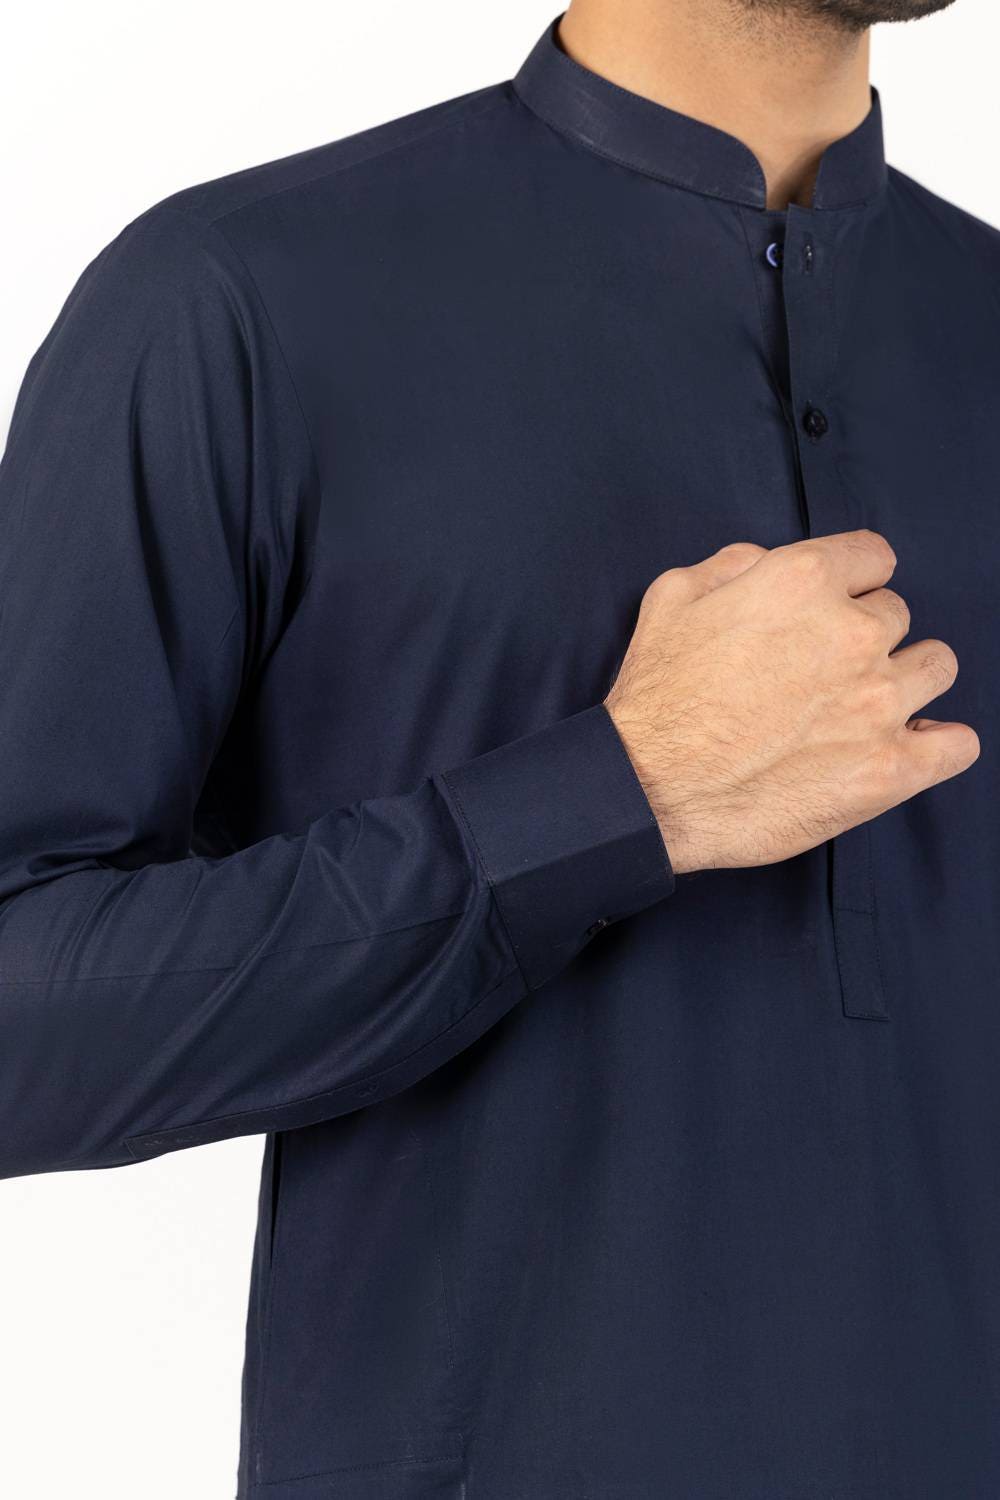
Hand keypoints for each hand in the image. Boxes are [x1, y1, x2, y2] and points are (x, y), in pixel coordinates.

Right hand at [605, 530, 979, 874]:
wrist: (647, 791)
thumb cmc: (655, 699)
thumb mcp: (672, 597)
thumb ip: (732, 563)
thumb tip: (766, 562)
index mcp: (804, 582)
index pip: (874, 557)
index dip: (850, 582)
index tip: (835, 607)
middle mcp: (852, 634)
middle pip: (898, 615)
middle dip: (865, 636)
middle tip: (824, 670)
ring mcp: (878, 703)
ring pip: (937, 667)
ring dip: (906, 680)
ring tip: (867, 706)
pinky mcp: (889, 770)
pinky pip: (956, 744)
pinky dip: (939, 744)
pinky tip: (910, 748)